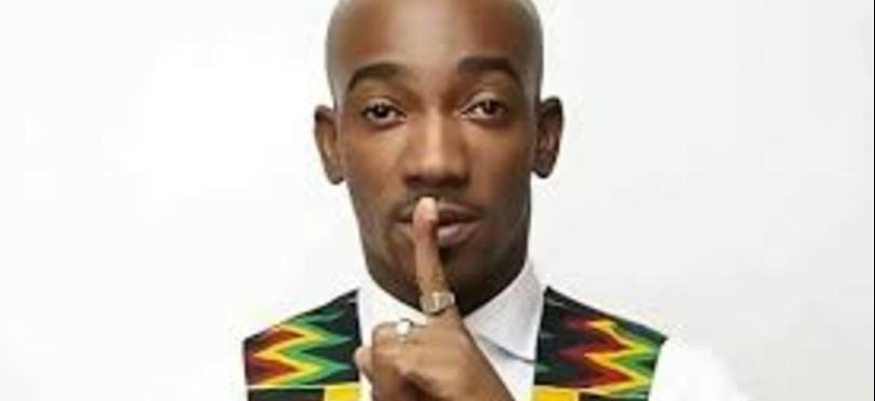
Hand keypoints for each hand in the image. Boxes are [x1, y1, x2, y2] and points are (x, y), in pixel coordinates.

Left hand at [355, 197, 513, 400]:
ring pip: (379, 350)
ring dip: (387, 385)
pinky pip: (392, 364)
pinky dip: (397, 389)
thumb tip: (361, 350)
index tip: (427, 207)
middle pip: (381, 334)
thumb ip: (388, 366)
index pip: (432, 281)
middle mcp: (449, 334)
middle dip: (383, 370)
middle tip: (416, 394)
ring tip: (423, 398)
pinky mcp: (448, 358)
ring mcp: (449, 344)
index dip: (427, 241)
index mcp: (449, 336)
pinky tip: (431, 394)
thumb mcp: (415, 387)